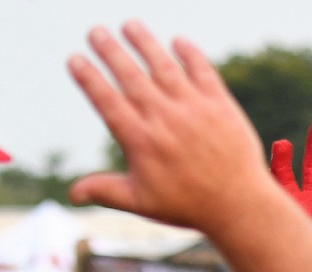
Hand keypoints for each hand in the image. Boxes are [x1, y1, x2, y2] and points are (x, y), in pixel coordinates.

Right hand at [67, 22, 267, 232]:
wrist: (239, 205)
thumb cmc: (188, 206)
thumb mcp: (142, 203)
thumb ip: (106, 190)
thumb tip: (72, 194)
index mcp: (141, 141)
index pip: (107, 101)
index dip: (89, 79)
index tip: (75, 59)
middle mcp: (165, 119)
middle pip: (131, 76)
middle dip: (111, 51)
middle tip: (96, 30)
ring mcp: (193, 108)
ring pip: (164, 66)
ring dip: (146, 43)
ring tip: (130, 25)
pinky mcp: (220, 104)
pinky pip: (202, 71)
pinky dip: (190, 54)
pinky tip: (178, 41)